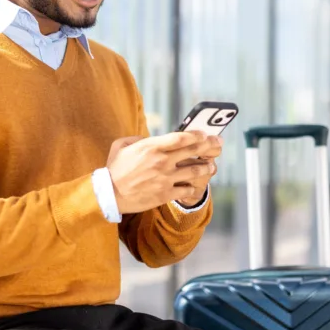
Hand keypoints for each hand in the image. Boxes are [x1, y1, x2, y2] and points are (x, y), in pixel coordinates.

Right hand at [106, 131, 221, 213]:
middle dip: (209, 145)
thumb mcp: (121, 146)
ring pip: (194, 170)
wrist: (110, 195)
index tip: (204, 134)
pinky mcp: (165, 194)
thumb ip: (138, 139)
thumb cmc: (114, 169)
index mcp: (151, 147)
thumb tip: (151, 139)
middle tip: (218, 143)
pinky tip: (194, 184)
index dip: (196, 135)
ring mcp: (165, 178)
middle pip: (192, 151)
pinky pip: (187, 189)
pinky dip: (193, 186)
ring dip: (206, 167)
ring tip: (211, 165)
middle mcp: (162, 161)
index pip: (181, 137)